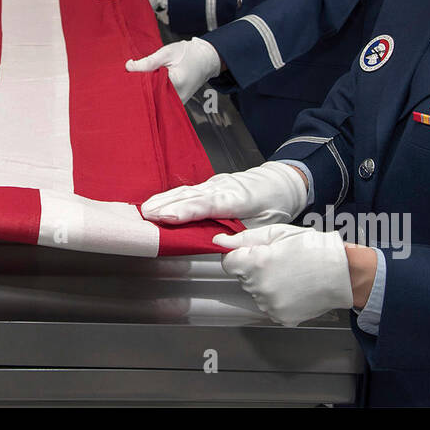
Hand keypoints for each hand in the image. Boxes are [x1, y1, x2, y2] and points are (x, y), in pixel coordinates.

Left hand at [125, 37, 220, 102]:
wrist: (205, 60)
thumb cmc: (187, 53)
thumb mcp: (167, 53)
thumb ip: (148, 61)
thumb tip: (128, 67)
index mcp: (176, 82)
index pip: (150, 87)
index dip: (138, 82)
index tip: (129, 77)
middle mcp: (178, 97)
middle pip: (152, 97)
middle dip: (140, 90)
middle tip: (130, 82)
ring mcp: (179, 102)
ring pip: (157, 102)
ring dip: (147, 94)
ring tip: (140, 85)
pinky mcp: (179, 104)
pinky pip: (163, 103)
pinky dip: (155, 97)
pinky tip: (149, 89)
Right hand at [142, 161, 307, 224]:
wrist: (283, 181)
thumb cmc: (275, 204)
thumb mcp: (267, 226)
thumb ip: (243, 237)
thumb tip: (220, 248)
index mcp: (239, 198)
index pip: (208, 205)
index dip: (186, 211)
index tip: (167, 217)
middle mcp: (223, 187)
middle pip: (191, 196)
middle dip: (167, 206)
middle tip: (146, 216)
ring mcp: (216, 184)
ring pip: (187, 192)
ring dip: (165, 200)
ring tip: (145, 210)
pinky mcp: (212, 184)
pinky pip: (189, 191)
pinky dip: (172, 197)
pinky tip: (158, 203)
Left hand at [216, 224, 352, 326]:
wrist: (341, 273)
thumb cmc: (312, 248)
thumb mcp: (276, 233)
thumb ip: (244, 239)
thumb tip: (218, 241)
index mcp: (256, 263)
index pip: (228, 262)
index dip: (239, 255)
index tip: (254, 252)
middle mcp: (259, 287)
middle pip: (243, 277)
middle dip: (254, 268)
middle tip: (279, 260)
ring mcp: (270, 305)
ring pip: (256, 292)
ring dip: (266, 283)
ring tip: (289, 273)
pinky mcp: (281, 317)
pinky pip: (269, 305)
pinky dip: (277, 297)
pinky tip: (293, 287)